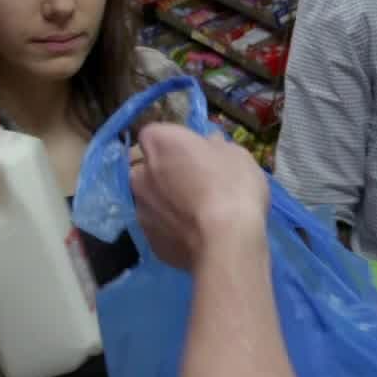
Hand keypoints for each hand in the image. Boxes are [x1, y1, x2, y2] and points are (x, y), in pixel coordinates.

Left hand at [131, 123, 267, 271]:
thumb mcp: (236, 154)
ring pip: (149, 200)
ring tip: (194, 215)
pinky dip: (171, 228)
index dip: (173, 143)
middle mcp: (140, 174)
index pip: (154, 134)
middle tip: (192, 182)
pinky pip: (159, 228)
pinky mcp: (149, 241)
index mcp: (159, 143)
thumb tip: (209, 145)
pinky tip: (194, 235)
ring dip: (164, 202)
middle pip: (144, 168)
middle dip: (162, 172)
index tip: (193, 152)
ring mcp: (141, 210)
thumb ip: (216, 147)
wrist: (226, 241)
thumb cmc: (232, 186)